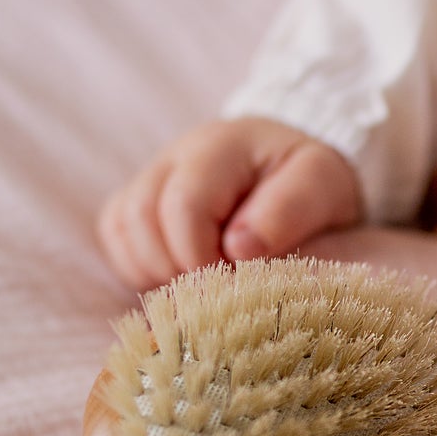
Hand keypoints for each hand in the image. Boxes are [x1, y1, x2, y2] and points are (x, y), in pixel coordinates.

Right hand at [96, 116, 362, 291]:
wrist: (296, 168)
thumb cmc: (310, 180)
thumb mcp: (322, 185)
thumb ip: (290, 210)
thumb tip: (239, 248)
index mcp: (221, 146)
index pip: (184, 204)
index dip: (200, 256)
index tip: (232, 282)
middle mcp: (176, 155)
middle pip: (141, 215)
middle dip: (176, 265)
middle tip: (215, 289)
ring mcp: (152, 175)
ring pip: (120, 226)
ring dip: (154, 268)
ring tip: (200, 282)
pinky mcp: (138, 198)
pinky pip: (114, 234)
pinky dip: (138, 264)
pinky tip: (179, 273)